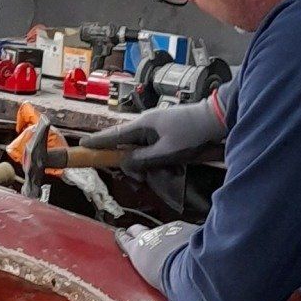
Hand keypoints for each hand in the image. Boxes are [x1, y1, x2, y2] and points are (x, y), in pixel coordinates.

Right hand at [95, 95, 224, 167]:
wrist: (217, 120)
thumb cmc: (192, 134)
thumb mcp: (166, 152)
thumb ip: (142, 159)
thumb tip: (124, 163)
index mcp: (143, 124)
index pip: (113, 134)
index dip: (98, 142)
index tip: (83, 145)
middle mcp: (147, 124)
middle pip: (126, 146)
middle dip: (129, 164)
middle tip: (139, 180)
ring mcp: (158, 128)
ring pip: (141, 149)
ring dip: (145, 165)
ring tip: (157, 175)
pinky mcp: (167, 132)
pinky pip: (153, 148)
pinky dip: (155, 160)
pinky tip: (167, 167)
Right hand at [118, 220, 197, 293]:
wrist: (189, 268)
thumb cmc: (169, 279)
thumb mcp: (151, 278)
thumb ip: (148, 269)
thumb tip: (153, 272)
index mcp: (136, 250)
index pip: (124, 239)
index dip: (123, 237)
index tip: (122, 235)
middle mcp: (147, 236)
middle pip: (137, 229)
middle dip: (138, 232)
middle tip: (140, 238)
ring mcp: (164, 229)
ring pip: (159, 231)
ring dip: (163, 238)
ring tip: (169, 248)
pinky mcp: (180, 227)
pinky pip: (177, 230)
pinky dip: (179, 236)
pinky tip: (185, 246)